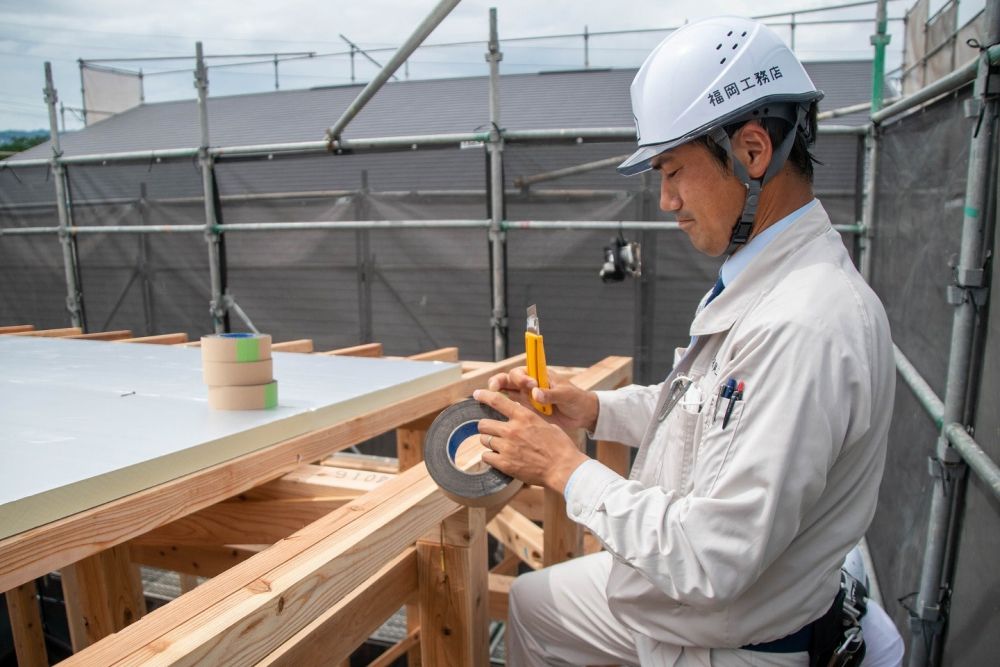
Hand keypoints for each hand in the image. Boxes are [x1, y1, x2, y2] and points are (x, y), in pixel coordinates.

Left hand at [473, 388, 589, 492]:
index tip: (476, 394)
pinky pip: (486, 457)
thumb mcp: (547, 425)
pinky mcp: (505, 464)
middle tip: (492, 431)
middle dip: (486, 427)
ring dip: (489, 442)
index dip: (484, 396)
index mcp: (524, 417)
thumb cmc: (560, 447)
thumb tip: (523, 419)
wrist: (563, 469)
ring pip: (484, 440)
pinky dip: (490, 457)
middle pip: (483, 424)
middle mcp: (512, 430)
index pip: (497, 401)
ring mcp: (507, 447)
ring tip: (498, 446)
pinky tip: (498, 458)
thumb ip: (531, 420)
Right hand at [486, 367, 598, 432]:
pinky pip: (510, 408)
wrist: (582, 415)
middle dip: (499, 382)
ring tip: (489, 399)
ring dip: (496, 395)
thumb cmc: (576, 399)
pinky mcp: (526, 410)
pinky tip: (496, 415)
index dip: (521, 376)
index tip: (530, 385)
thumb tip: (536, 393)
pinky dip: (502, 409)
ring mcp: (526, 397)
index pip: (523, 371)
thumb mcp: (566, 395)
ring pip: (506, 393)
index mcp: (539, 375)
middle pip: (508, 380)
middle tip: (494, 388)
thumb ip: (551, 393)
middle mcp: (529, 384)